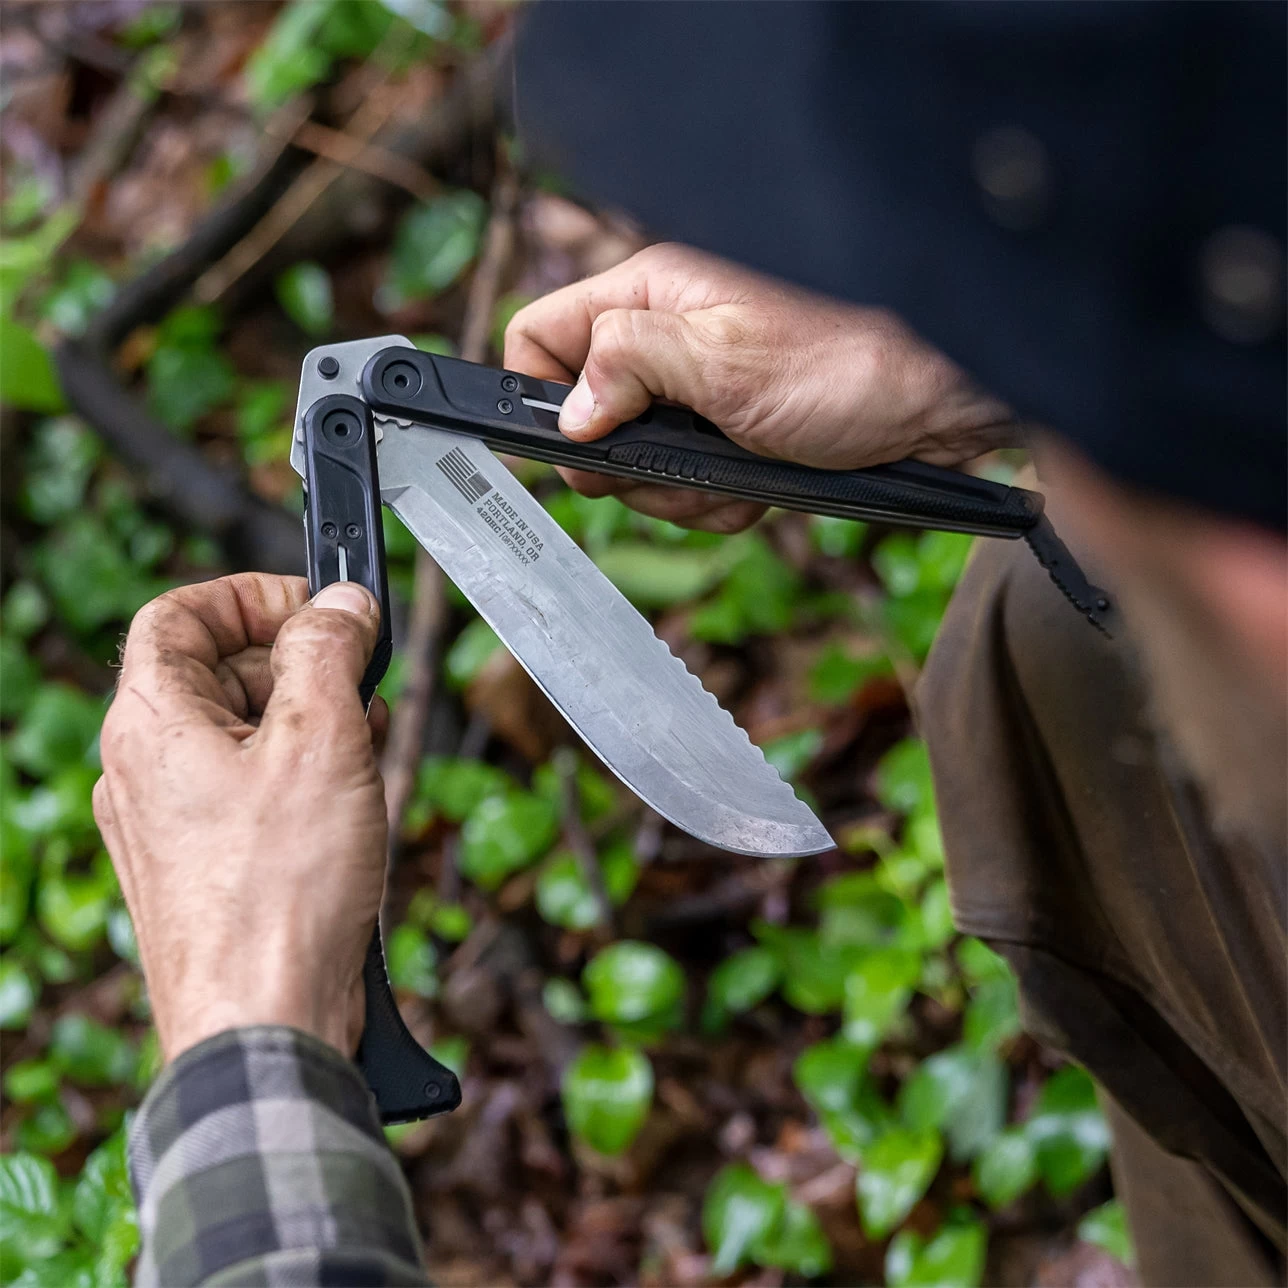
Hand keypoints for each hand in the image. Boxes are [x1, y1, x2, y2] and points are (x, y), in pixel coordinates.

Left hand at [93, 574, 387, 1063]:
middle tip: (363, 684)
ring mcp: (172, 825)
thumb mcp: (322, 740)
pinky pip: (252, 793)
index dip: (252, 595)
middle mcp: (147, 771)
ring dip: (312, 724)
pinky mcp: (205, 868)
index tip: (317, 608)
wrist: (264, 1027)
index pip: (181, 614)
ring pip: (244, 736)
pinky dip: (304, 779)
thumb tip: (340, 604)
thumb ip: (329, 652)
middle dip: (301, 665)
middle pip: (220, 674)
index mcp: (152, 724)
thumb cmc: (279, 894)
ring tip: (367, 750)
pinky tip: (352, 806)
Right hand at [505, 243, 1015, 531]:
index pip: (543, 335)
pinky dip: (715, 501)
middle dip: (626, 464)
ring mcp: (695, 389)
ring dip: (678, 491)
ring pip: (635, 462)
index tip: (579, 448)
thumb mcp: (729, 364)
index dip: (542, 395)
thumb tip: (568, 409)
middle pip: (585, 416)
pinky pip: (685, 483)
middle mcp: (665, 338)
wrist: (944, 401)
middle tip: (677, 469)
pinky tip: (757, 488)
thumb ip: (631, 367)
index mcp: (651, 294)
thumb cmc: (853, 362)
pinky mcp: (725, 431)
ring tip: (733, 478)